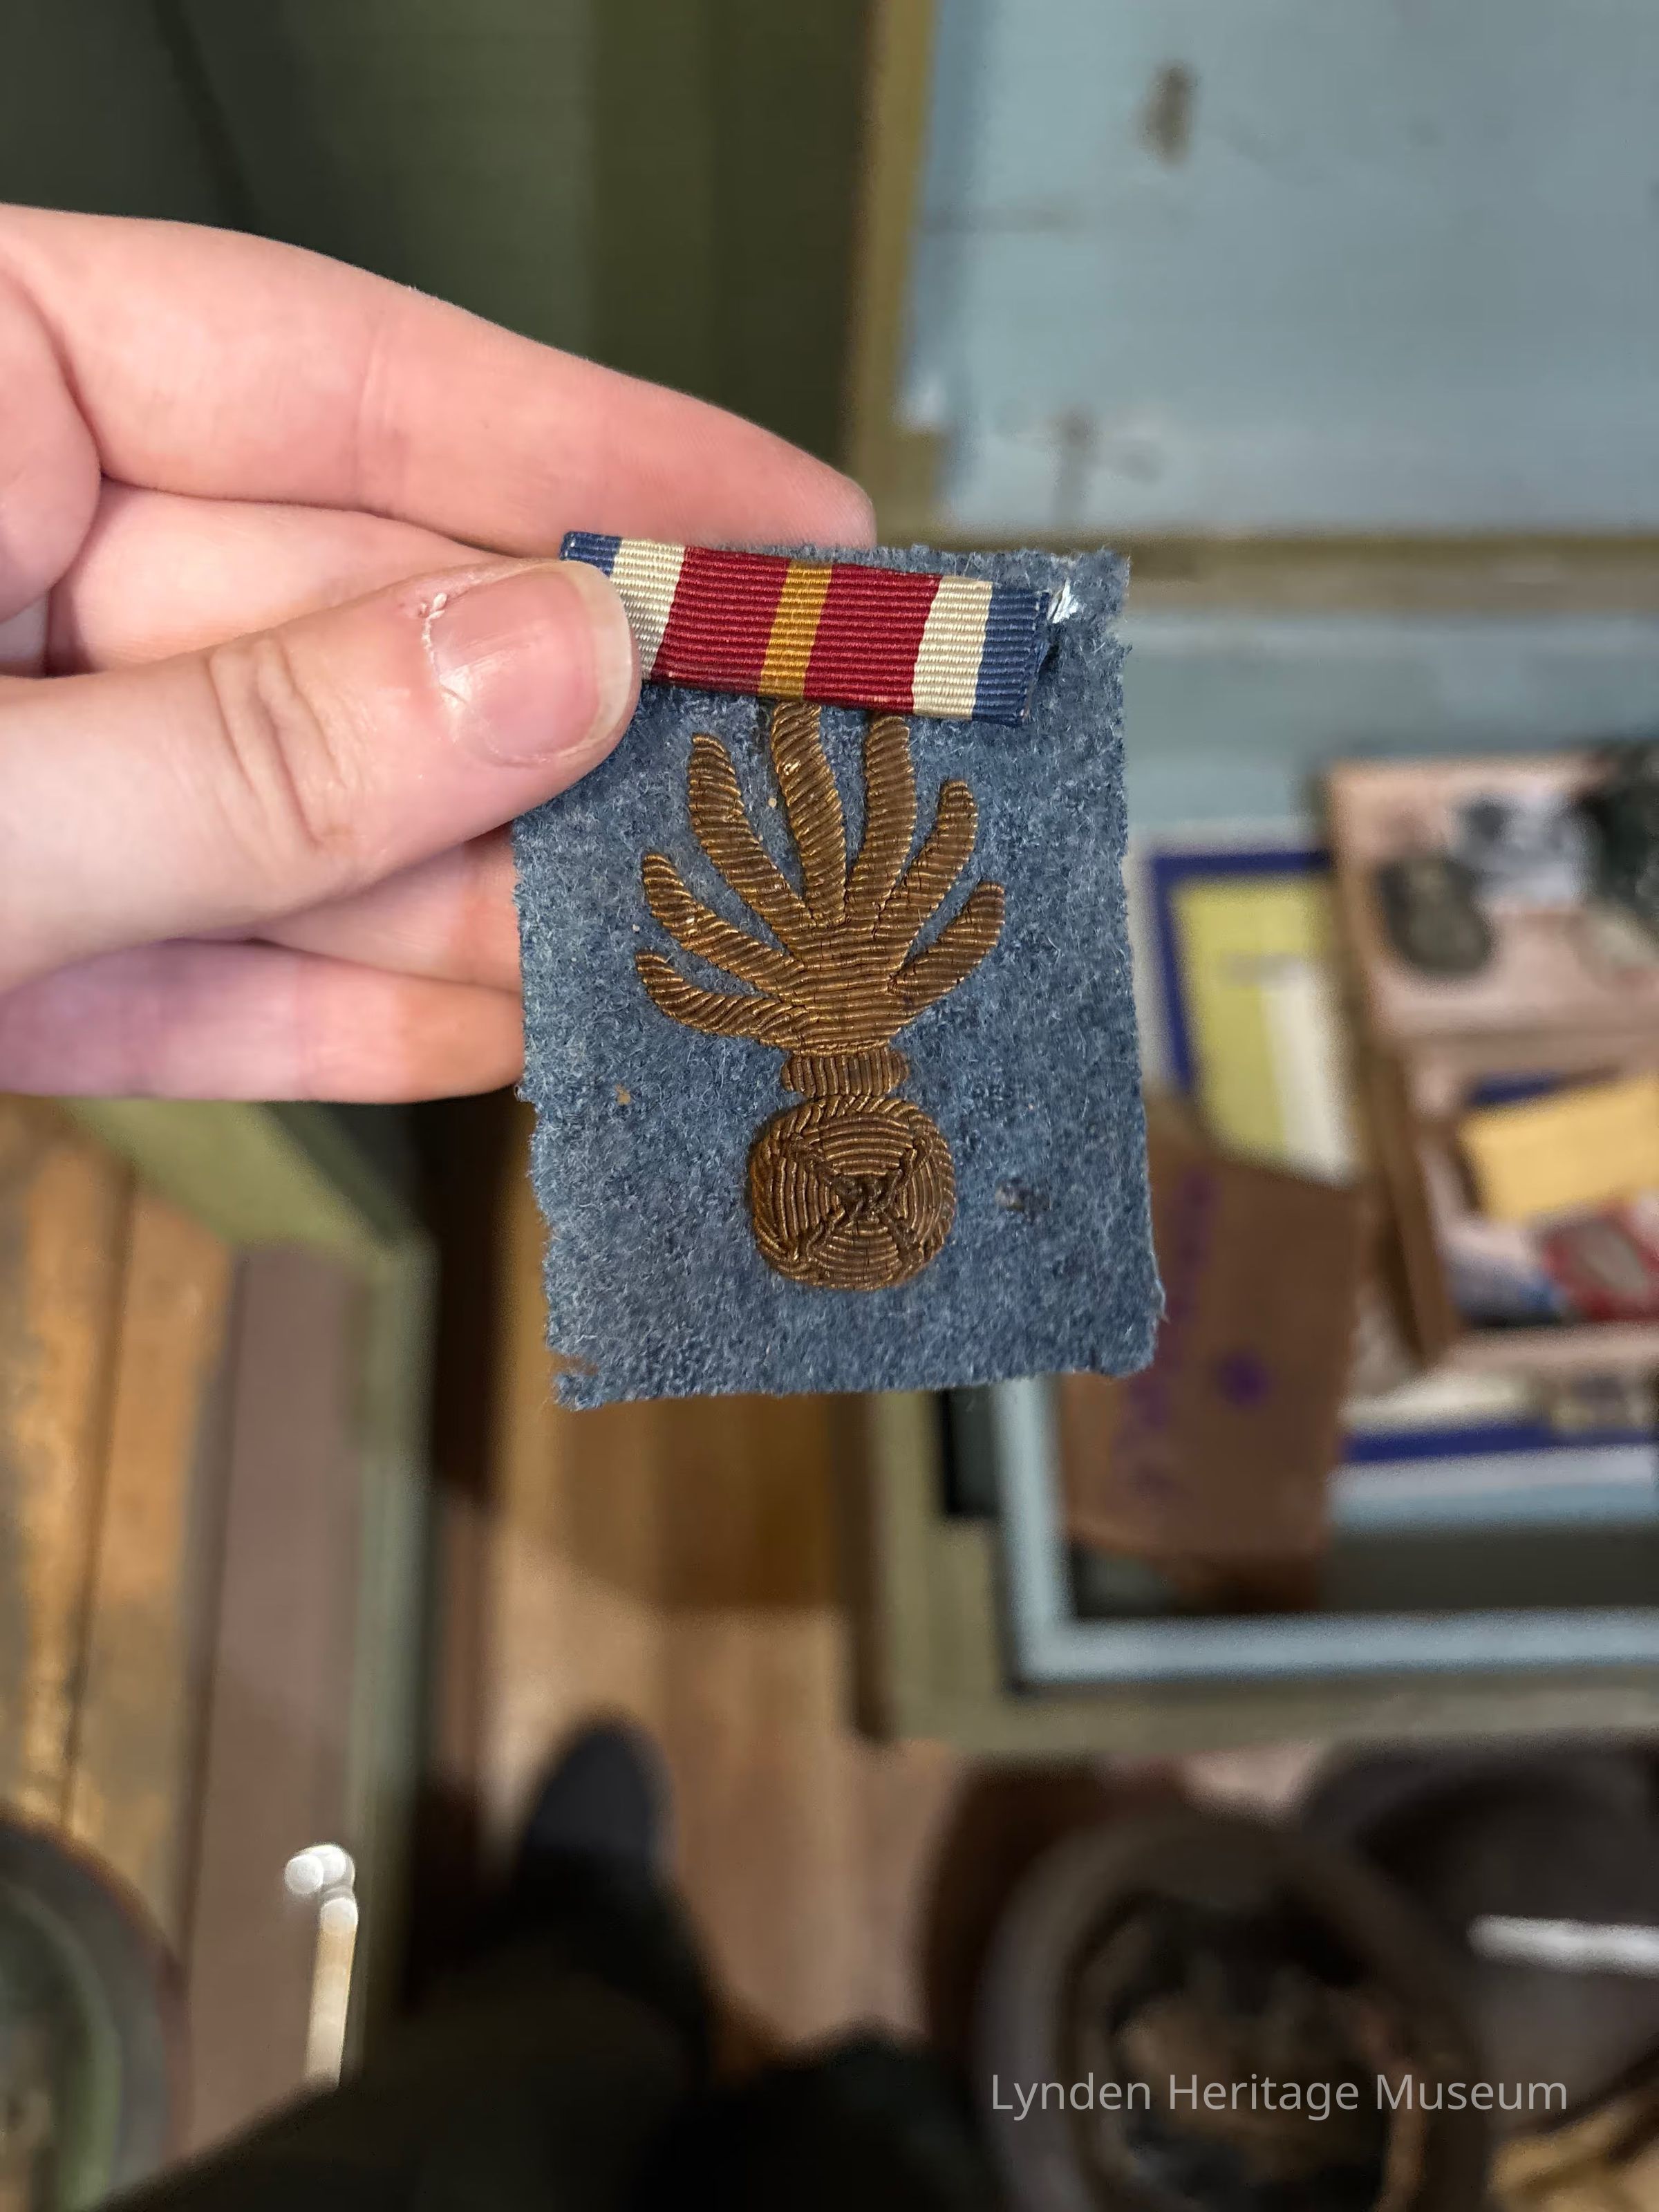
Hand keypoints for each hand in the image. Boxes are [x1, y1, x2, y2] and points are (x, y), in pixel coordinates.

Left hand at [0, 207, 872, 1099]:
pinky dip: (331, 1019)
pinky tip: (497, 1035)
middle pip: (339, 615)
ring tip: (677, 938)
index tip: (796, 532)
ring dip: (477, 902)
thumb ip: (244, 745)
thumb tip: (554, 667)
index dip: (591, 453)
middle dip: (557, 727)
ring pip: (286, 811)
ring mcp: (5, 762)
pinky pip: (186, 970)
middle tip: (784, 781)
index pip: (326, 374)